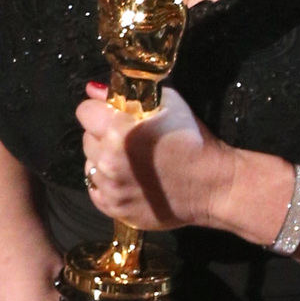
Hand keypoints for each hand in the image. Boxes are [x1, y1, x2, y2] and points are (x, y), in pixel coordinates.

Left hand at [79, 84, 234, 231]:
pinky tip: (129, 180)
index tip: (115, 114)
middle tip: (129, 139)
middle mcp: (108, 161)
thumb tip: (94, 91)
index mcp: (119, 131)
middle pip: (86, 139)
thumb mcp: (170, 104)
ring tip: (131, 162)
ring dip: (105, 160)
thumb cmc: (194, 140)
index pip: (84, 111)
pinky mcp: (114, 209)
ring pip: (90, 165)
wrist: (214, 185)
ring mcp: (110, 189)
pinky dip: (107, 184)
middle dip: (103, 135)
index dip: (100, 110)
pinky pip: (96, 191)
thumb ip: (128, 95)